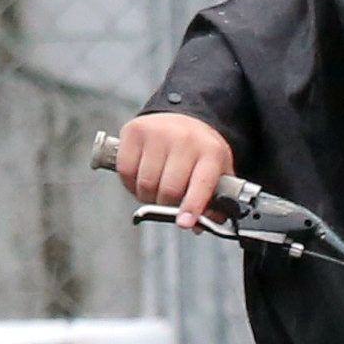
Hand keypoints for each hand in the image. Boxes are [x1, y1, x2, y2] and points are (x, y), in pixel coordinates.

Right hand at [115, 112, 235, 227]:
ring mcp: (158, 133)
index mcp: (210, 152)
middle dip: (166, 205)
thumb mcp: (218, 172)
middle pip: (169, 189)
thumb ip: (214, 201)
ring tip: (154, 190)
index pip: (201, 184)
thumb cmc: (200, 151)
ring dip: (147, 196)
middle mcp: (185, 139)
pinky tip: (139, 179)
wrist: (184, 117)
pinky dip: (130, 183)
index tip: (184, 223)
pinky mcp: (134, 131)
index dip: (191, 207)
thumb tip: (197, 226)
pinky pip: (125, 171)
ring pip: (145, 183)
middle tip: (167, 203)